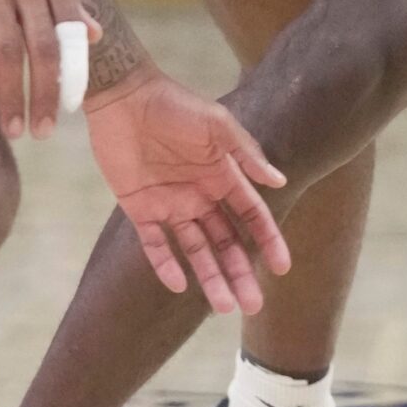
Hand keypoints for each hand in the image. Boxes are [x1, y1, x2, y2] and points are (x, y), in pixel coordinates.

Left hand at [84, 70, 289, 313]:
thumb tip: (279, 183)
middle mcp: (201, 196)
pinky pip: (155, 245)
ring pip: (196, 250)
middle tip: (253, 305)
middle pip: (226, 242)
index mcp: (223, 176)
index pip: (251, 216)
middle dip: (240, 272)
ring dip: (210, 277)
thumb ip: (246, 155)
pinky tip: (178, 284)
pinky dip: (166, 265)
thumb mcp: (217, 125)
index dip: (268, 240)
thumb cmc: (176, 106)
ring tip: (224, 307)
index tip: (281, 268)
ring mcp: (171, 205)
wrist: (125, 99)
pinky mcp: (140, 209)